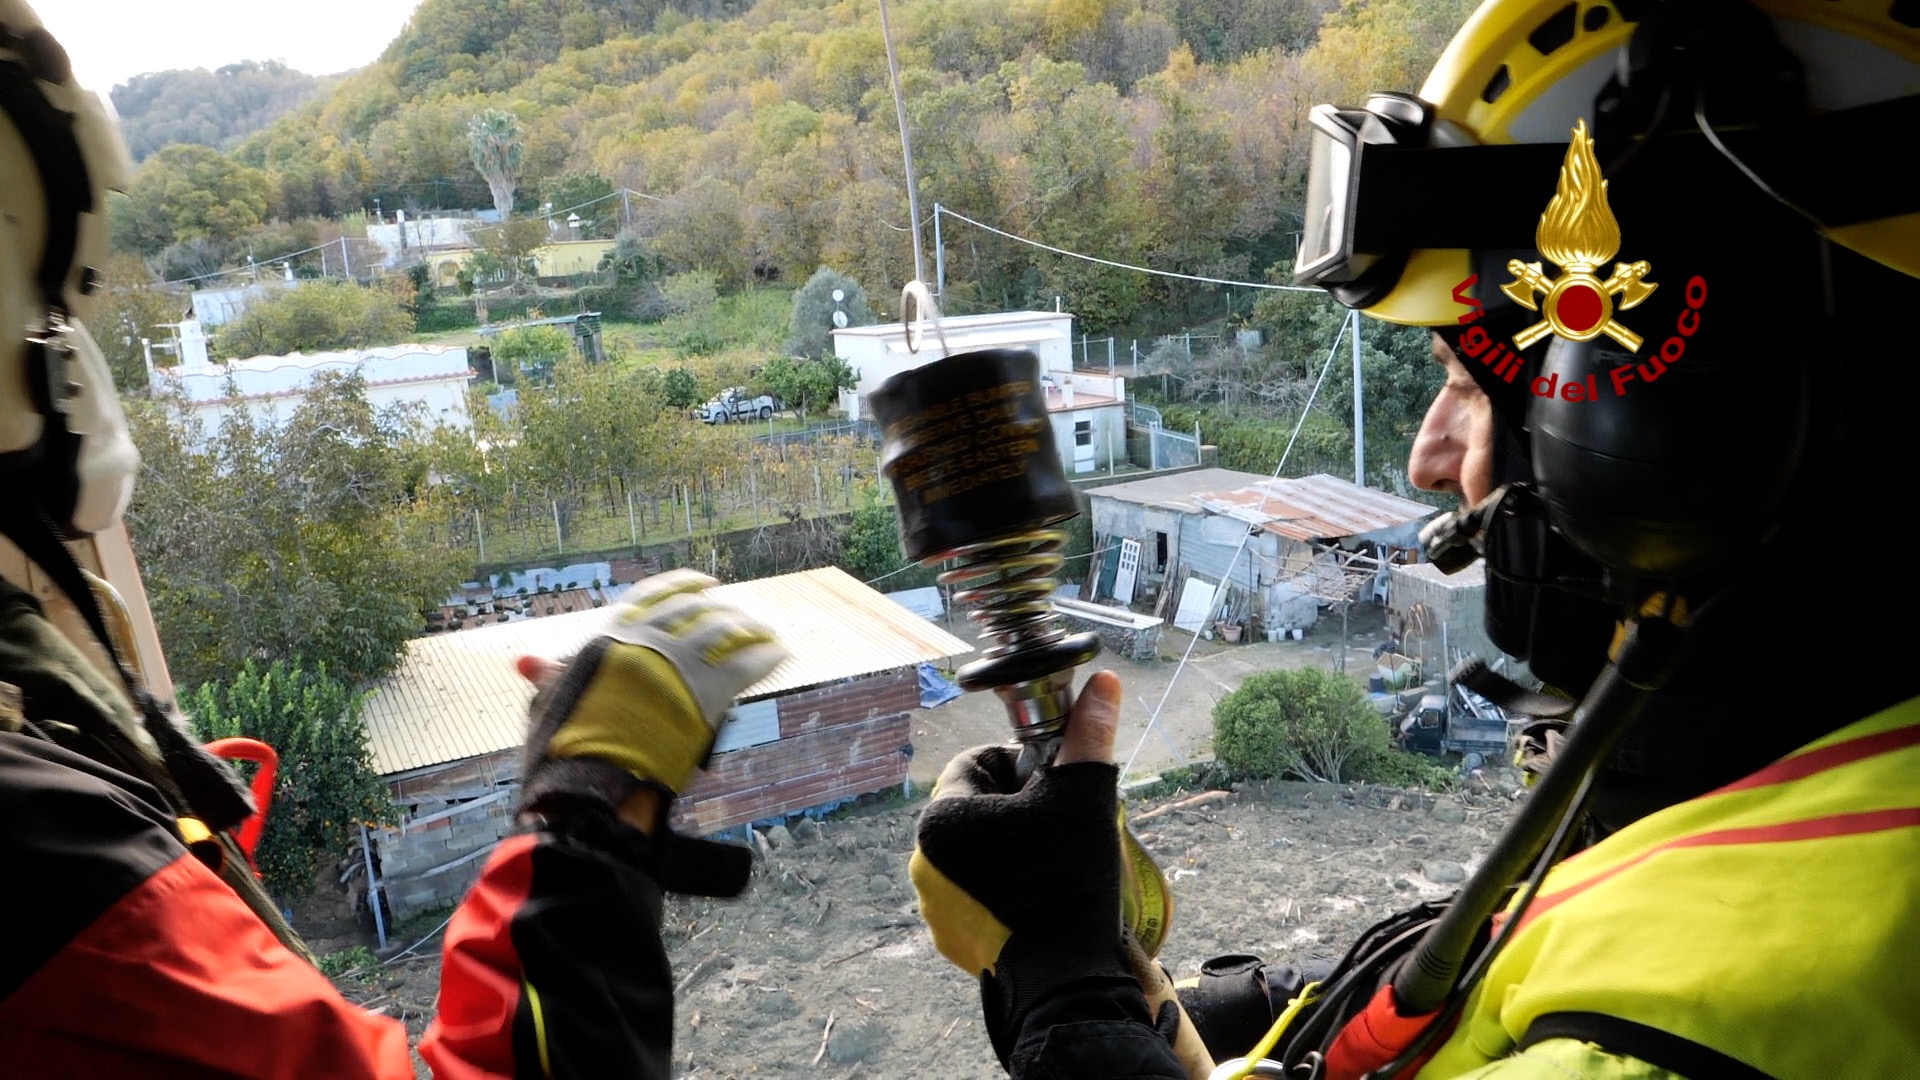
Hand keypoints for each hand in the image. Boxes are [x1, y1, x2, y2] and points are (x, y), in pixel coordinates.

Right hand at [518, 570, 787, 821]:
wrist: (592, 779)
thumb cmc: (567, 744)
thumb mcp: (555, 700)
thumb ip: (550, 675)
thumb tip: (524, 661)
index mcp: (614, 635)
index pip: (656, 594)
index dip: (685, 584)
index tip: (707, 583)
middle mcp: (650, 641)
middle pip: (698, 610)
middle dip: (723, 609)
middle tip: (741, 613)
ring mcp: (681, 663)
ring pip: (727, 631)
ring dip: (750, 628)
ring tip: (765, 631)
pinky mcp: (709, 692)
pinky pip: (748, 664)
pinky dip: (767, 655)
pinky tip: (779, 651)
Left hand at [909, 672, 1132, 1028]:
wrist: (1067, 974)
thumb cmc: (1069, 877)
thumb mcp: (1083, 796)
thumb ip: (1089, 735)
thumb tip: (1105, 683)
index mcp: (943, 816)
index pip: (977, 761)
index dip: (1020, 764)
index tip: (1053, 785)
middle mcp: (924, 857)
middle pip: (976, 806)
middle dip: (1016, 807)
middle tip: (1058, 825)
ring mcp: (934, 902)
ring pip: (976, 851)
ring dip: (1010, 846)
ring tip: (1052, 863)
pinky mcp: (951, 936)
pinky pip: (976, 892)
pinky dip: (1003, 888)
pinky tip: (1039, 897)